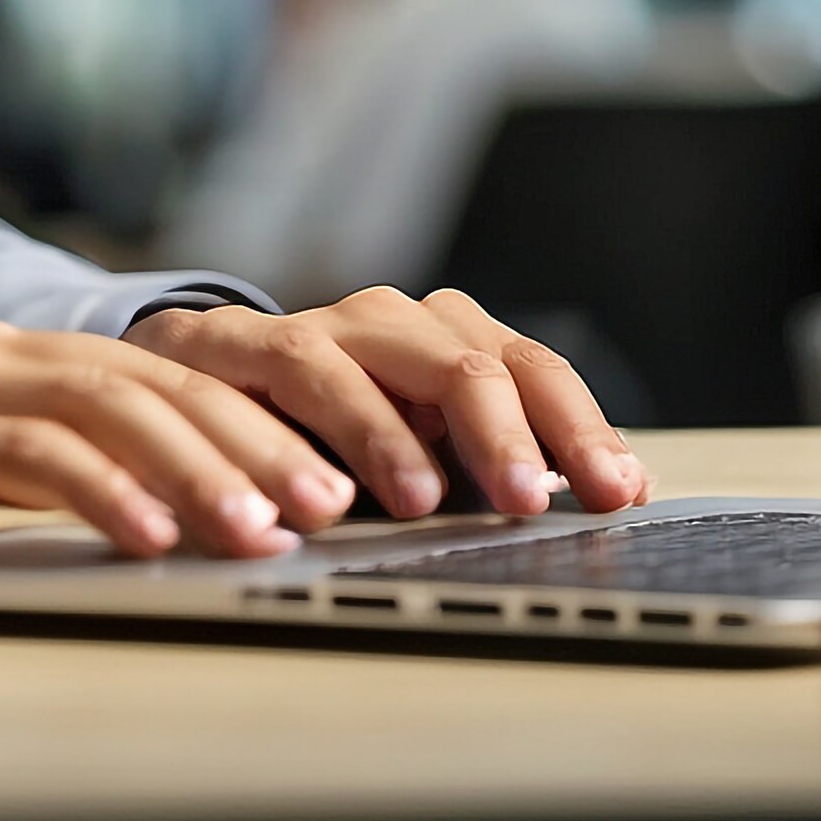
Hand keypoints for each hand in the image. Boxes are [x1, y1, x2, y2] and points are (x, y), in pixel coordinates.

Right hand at [0, 319, 357, 598]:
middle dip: (282, 439)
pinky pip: (17, 450)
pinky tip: (161, 532)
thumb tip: (117, 529)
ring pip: (110, 402)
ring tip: (292, 524)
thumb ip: (2, 482)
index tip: (357, 481)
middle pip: (165, 378)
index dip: (269, 424)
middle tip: (377, 500)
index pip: (163, 380)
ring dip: (215, 464)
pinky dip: (103, 487)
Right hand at [120, 287, 651, 521]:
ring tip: (425, 501)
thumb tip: (628, 492)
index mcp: (449, 340)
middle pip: (470, 360)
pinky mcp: (240, 339)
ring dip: (400, 435)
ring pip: (384, 356)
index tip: (618, 491)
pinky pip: (292, 367)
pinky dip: (318, 426)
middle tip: (527, 500)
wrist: (192, 386)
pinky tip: (331, 494)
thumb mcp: (426, 455)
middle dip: (506, 432)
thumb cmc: (329, 432)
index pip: (533, 371)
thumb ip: (502, 466)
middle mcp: (392, 319)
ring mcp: (320, 324)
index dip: (580, 429)